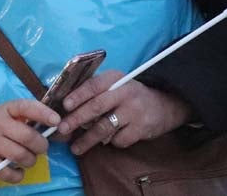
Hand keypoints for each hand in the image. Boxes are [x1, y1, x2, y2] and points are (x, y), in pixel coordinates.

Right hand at [0, 99, 59, 183]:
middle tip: (41, 148)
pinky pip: (8, 173)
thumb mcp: (7, 114)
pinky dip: (18, 175)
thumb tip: (61, 131)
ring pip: (21, 155)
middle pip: (27, 137)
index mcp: (7, 109)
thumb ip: (29, 120)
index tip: (56, 121)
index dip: (43, 113)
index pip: (26, 107)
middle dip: (41, 145)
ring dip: (31, 160)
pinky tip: (18, 171)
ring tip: (29, 159)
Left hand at [55, 70, 192, 155]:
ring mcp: (134, 111)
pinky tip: (109, 141)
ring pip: (104, 127)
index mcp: (115, 78)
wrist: (163, 106)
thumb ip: (95, 93)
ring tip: (75, 148)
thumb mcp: (115, 85)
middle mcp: (125, 92)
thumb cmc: (130, 96)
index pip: (93, 85)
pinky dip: (111, 142)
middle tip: (62, 130)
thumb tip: (67, 109)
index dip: (78, 96)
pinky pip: (118, 140)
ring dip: (87, 140)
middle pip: (96, 107)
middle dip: (76, 119)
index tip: (65, 106)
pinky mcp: (141, 128)